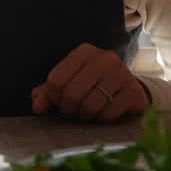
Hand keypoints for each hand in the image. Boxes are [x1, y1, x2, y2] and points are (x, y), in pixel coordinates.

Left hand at [31, 43, 150, 121]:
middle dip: (69, 109)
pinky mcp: (134, 91)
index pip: (56, 79)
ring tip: (89, 112)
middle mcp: (104, 58)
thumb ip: (48, 93)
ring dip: (85, 115)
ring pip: (90, 105)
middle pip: (72, 93)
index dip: (54, 97)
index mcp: (84, 52)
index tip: (60, 101)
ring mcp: (122, 73)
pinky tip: (105, 113)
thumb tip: (37, 107)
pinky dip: (102, 119)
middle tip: (74, 111)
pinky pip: (108, 113)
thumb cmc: (93, 86)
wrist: (129, 90)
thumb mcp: (68, 83)